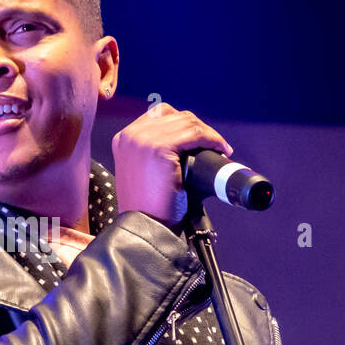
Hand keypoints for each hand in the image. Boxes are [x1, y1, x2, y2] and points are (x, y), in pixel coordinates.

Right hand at [111, 101, 232, 226]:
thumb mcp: (142, 173)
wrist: (144, 228)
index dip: (184, 124)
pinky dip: (211, 139)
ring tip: (220, 148)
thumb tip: (186, 143)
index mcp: (124, 139)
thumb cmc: (148, 208)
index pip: (159, 115)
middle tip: (214, 144)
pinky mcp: (158, 149)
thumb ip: (153, 154)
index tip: (200, 138)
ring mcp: (142, 140)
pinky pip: (194, 134)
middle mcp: (130, 136)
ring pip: (187, 122)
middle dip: (198, 128)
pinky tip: (219, 149)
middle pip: (174, 115)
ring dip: (208, 133)